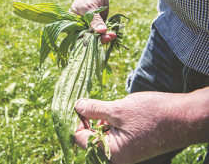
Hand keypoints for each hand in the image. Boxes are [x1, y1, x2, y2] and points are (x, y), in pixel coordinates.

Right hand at [71, 0, 115, 43]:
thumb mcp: (89, 8)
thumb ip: (95, 20)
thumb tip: (102, 31)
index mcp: (72, 24)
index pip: (77, 36)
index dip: (85, 40)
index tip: (94, 40)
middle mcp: (80, 28)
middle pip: (88, 39)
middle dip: (98, 39)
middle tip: (107, 38)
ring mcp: (89, 28)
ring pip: (96, 37)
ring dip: (104, 38)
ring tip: (112, 35)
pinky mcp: (98, 27)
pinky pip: (103, 34)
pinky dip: (108, 34)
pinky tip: (113, 34)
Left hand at [74, 91, 198, 163]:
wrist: (184, 118)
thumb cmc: (152, 115)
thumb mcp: (119, 109)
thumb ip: (95, 109)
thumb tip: (77, 106)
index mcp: (112, 153)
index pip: (81, 138)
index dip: (79, 120)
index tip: (82, 105)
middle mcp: (117, 156)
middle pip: (91, 137)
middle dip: (91, 119)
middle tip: (96, 103)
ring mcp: (125, 151)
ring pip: (102, 133)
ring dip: (102, 119)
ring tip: (114, 108)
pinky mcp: (132, 144)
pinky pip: (114, 133)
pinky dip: (112, 122)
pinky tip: (120, 112)